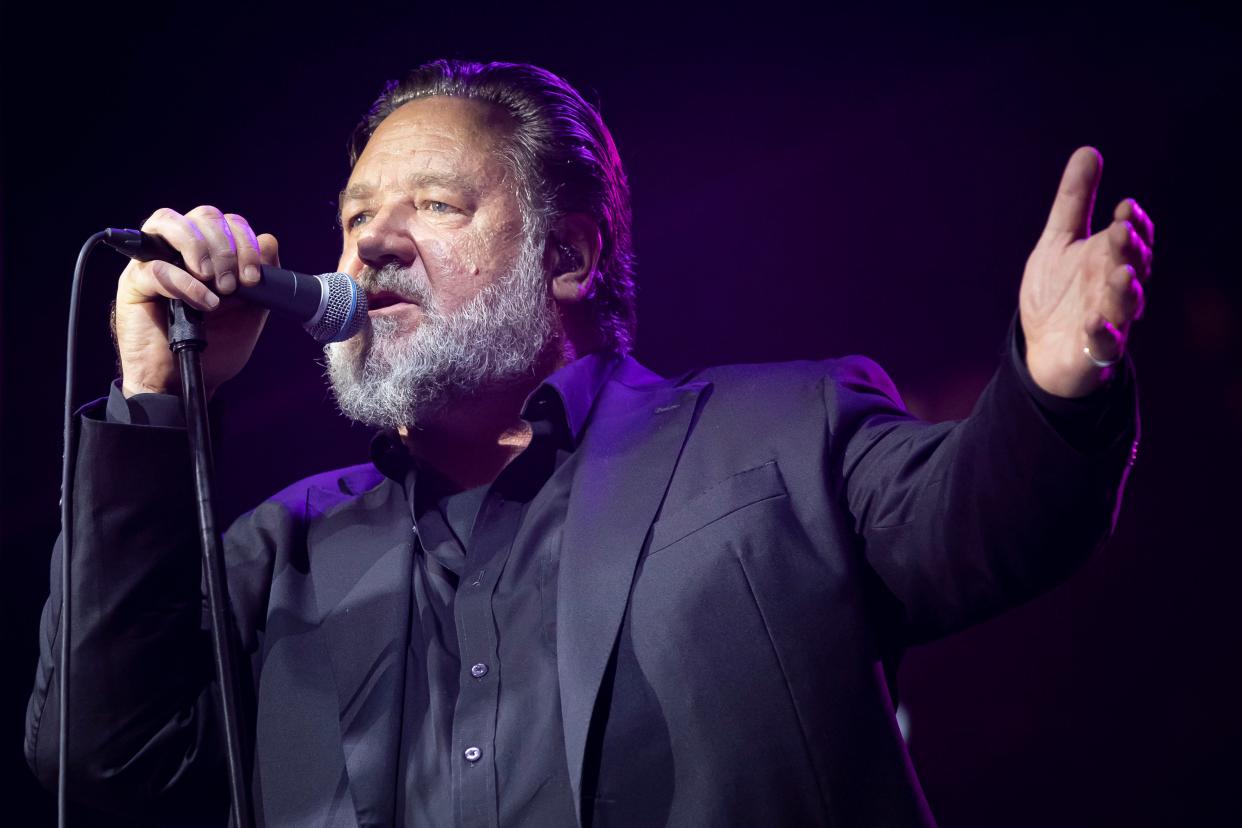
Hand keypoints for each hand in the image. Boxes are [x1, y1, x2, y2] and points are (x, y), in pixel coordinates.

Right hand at [115, 206, 276, 398]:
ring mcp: (154, 261)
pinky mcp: (133, 282)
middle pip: (204, 215)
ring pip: (170, 222)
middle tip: (234, 285)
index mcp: (211, 252)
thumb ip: (262, 279)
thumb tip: (268, 241)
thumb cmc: (216, 347)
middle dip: (227, 247)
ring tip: (215, 283)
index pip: (228, 222)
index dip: (246, 242)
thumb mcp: (251, 311)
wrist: (189, 381)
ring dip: (200, 248)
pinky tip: (204, 303)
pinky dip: (185, 283)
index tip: (254, 277)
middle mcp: (181, 249)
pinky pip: (156, 267)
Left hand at [1021, 147, 1152, 397]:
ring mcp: (1109, 318)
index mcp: (1110, 257)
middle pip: (1134, 266)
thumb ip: (1074, 201)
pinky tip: (1092, 322)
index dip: (1134, 223)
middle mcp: (1115, 286)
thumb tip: (1088, 151)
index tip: (1125, 207)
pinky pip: (1104, 342)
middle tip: (1122, 230)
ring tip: (1121, 274)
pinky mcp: (1095, 349)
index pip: (1133, 236)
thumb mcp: (1058, 241)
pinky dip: (1101, 332)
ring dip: (1125, 289)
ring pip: (1126, 303)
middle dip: (1130, 249)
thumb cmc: (1056, 292)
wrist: (1043, 348)